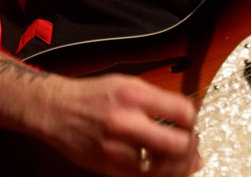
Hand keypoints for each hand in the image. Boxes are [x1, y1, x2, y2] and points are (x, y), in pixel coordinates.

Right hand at [35, 73, 202, 176]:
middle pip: (176, 145)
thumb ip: (157, 99)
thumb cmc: (93, 95)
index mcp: (134, 96)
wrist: (58, 110)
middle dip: (190, 147)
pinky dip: (158, 174)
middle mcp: (126, 122)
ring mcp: (117, 148)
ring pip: (162, 168)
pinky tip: (163, 168)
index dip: (193, 120)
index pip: (181, 112)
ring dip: (178, 166)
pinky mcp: (109, 166)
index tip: (191, 123)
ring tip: (182, 160)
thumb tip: (185, 116)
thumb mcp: (128, 83)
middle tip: (192, 144)